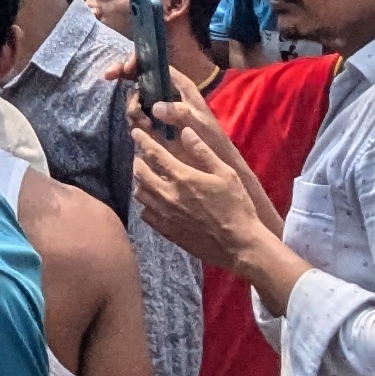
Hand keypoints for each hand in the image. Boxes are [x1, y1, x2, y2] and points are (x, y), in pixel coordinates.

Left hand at [130, 93, 277, 265]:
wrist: (238, 244)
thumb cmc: (237, 206)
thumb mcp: (226, 173)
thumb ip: (203, 152)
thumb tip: (185, 131)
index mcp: (183, 178)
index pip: (154, 154)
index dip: (142, 140)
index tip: (136, 132)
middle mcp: (168, 195)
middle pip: (140, 173)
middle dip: (138, 160)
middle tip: (142, 155)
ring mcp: (165, 215)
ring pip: (140, 194)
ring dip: (139, 181)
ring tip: (146, 176)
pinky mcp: (166, 231)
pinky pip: (145, 214)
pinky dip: (145, 203)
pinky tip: (153, 201)